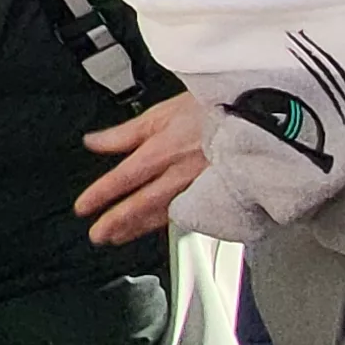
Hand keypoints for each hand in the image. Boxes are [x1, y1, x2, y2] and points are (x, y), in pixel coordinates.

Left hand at [75, 92, 208, 246]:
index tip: (83, 208)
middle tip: (98, 235)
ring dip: (138, 227)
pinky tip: (160, 227)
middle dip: (117, 222)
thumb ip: (126, 133)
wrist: (261, 117)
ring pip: (163, 213)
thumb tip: (94, 141)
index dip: (100, 195)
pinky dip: (170, 223)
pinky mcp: (217, 195)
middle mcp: (180, 174)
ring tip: (120, 236)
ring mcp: (200, 188)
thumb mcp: (163, 112)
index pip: (123, 178)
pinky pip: (188, 214)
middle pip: (141, 204)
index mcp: (163, 151)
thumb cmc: (214, 108)